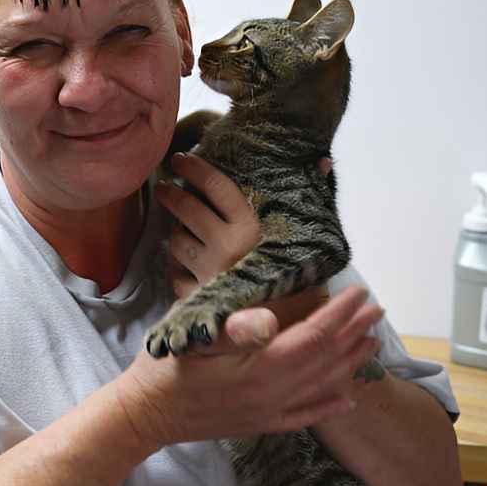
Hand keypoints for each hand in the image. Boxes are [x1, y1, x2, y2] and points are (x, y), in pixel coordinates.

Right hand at [116, 286, 382, 448]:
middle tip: (376, 310)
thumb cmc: (163, 366)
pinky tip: (347, 399)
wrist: (144, 415)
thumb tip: (271, 319)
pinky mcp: (259, 424)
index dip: (339, 314)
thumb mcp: (190, 336)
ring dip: (349, 363)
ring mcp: (268, 413)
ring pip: (321, 387)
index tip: (358, 292)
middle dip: (353, 333)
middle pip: (325, 361)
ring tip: (371, 342)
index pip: (312, 337)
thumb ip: (233, 328)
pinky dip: (329, 405)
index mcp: (258, 369)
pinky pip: (304, 416)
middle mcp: (271, 395)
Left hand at [154, 151, 332, 325]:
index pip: (216, 187)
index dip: (195, 169)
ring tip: (178, 224)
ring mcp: (209, 273)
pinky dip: (176, 264)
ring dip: (174, 231)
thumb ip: (313, 197)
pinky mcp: (198, 296)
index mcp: (251, 228)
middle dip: (171, 194)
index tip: (180, 158)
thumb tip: (323, 161)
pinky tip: (182, 258)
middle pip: (187, 210)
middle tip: (163, 185)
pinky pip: (175, 272)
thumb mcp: (310, 235)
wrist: (292, 327)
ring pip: (177, 240)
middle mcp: (227, 248)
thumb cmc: (301, 274)